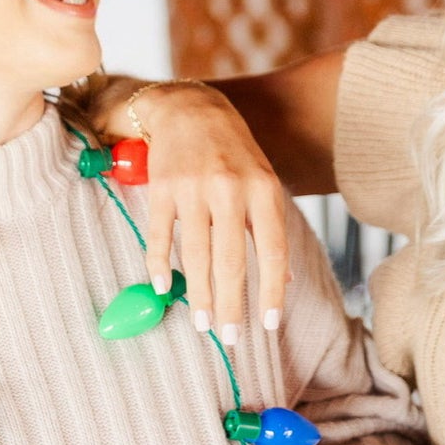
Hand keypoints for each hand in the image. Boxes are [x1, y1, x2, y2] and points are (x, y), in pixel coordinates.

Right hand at [134, 85, 289, 341]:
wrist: (190, 107)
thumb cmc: (233, 152)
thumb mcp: (263, 183)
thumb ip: (269, 229)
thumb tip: (284, 277)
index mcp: (263, 189)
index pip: (272, 250)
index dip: (272, 290)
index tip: (269, 324)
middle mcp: (230, 189)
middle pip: (231, 260)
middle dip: (231, 304)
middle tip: (229, 337)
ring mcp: (193, 188)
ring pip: (196, 254)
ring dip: (199, 294)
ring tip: (202, 324)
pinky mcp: (162, 187)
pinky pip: (161, 235)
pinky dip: (160, 265)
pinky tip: (165, 289)